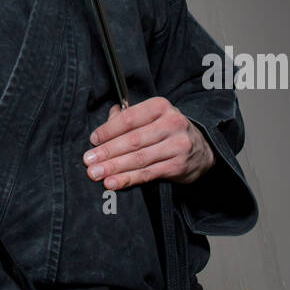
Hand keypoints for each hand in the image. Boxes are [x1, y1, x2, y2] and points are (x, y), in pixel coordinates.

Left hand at [83, 97, 215, 188]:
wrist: (202, 149)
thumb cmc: (169, 130)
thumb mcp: (153, 117)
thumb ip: (128, 117)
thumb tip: (108, 116)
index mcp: (160, 107)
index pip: (130, 118)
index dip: (108, 130)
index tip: (93, 140)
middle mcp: (171, 124)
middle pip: (133, 140)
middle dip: (107, 152)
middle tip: (88, 161)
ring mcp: (177, 146)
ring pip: (139, 159)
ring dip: (114, 167)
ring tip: (96, 174)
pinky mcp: (178, 166)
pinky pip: (148, 174)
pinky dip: (128, 179)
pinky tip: (113, 183)